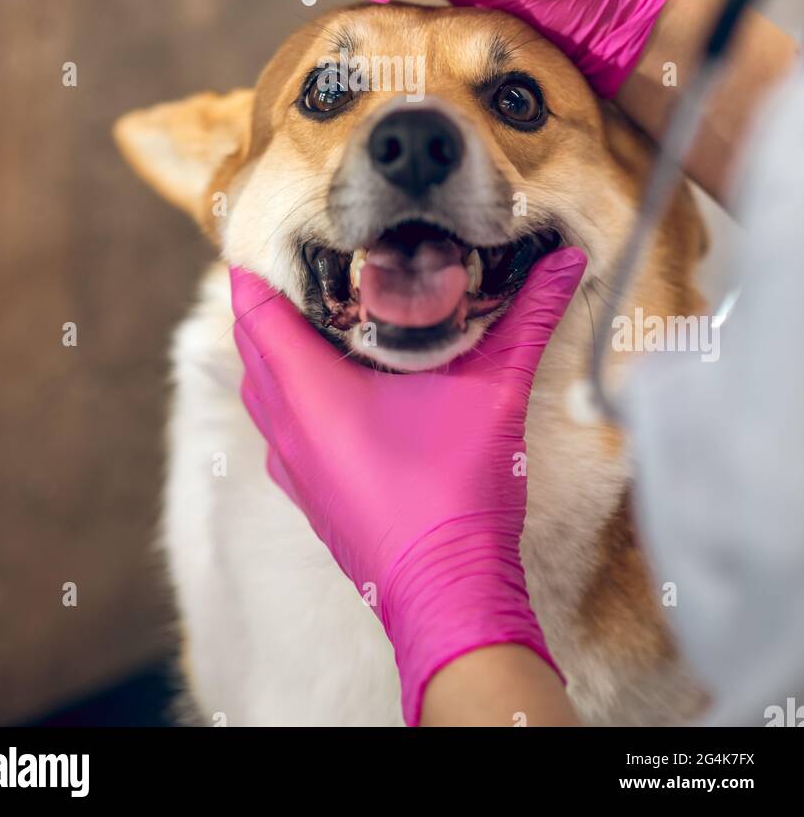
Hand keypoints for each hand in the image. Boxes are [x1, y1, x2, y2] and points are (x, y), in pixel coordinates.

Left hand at [230, 246, 586, 724]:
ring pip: (265, 382)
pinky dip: (295, 388)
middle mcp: (284, 423)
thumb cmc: (457, 494)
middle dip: (277, 292)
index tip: (288, 222)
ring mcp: (291, 462)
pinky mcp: (307, 490)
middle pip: (253, 337)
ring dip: (283, 342)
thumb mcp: (496, 391)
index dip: (261, 258)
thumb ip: (530, 317)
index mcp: (307, 389)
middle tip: (319, 253)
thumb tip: (566, 258)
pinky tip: (342, 380)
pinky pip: (281, 422)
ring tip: (328, 305)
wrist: (448, 596)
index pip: (252, 303)